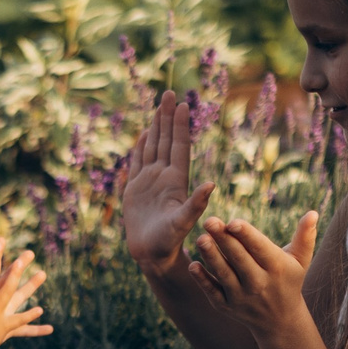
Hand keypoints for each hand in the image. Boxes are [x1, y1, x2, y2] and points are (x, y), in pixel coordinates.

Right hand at [120, 91, 214, 276]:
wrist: (152, 255)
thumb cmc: (169, 242)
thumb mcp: (183, 222)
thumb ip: (196, 204)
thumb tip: (212, 184)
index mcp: (175, 180)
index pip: (179, 146)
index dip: (180, 125)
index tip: (183, 104)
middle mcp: (163, 176)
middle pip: (166, 140)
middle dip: (167, 117)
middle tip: (170, 93)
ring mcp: (149, 182)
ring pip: (153, 147)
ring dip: (156, 127)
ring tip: (159, 107)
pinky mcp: (135, 190)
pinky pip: (138, 162)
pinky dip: (140, 147)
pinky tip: (143, 134)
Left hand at [188, 213, 319, 335]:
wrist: (280, 321)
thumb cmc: (289, 280)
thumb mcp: (300, 261)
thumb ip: (305, 237)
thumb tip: (313, 213)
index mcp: (277, 268)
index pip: (260, 249)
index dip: (247, 235)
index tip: (233, 221)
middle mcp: (260, 284)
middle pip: (239, 259)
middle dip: (224, 240)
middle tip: (208, 220)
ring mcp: (242, 297)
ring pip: (224, 275)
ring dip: (211, 257)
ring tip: (200, 238)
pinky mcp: (227, 307)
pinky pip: (212, 292)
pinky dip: (202, 280)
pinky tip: (193, 265)